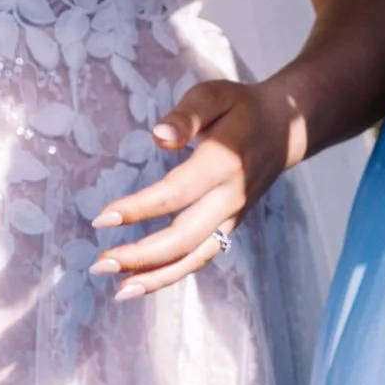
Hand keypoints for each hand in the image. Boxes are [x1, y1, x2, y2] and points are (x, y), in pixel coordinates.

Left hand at [87, 76, 291, 299]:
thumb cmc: (239, 108)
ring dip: (156, 276)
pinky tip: (141, 282)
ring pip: (195, 257)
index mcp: (223, 162)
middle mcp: (230, 197)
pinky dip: (173, 274)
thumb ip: (185, 115)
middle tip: (99, 264)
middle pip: (185, 236)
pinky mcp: (230, 227)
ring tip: (118, 289)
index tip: (101, 218)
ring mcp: (233, 217)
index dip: (138, 209)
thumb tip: (157, 136)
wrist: (285, 130)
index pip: (177, 192)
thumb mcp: (213, 95)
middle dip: (141, 255)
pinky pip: (201, 257)